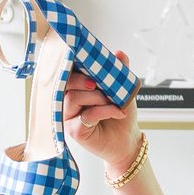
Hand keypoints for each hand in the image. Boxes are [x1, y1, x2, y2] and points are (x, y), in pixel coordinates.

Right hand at [63, 47, 139, 170]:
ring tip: (112, 102)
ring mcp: (68, 117)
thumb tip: (118, 53)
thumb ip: (118, 71)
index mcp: (75, 89)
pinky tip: (117, 112)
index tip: (85, 60)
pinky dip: (105, 110)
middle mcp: (67, 102)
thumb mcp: (122, 89)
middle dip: (85, 80)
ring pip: (73, 97)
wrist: (127, 140)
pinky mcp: (74, 131)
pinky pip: (87, 115)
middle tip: (99, 84)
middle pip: (66, 82)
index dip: (73, 64)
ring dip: (97, 97)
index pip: (67, 72)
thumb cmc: (120, 116)